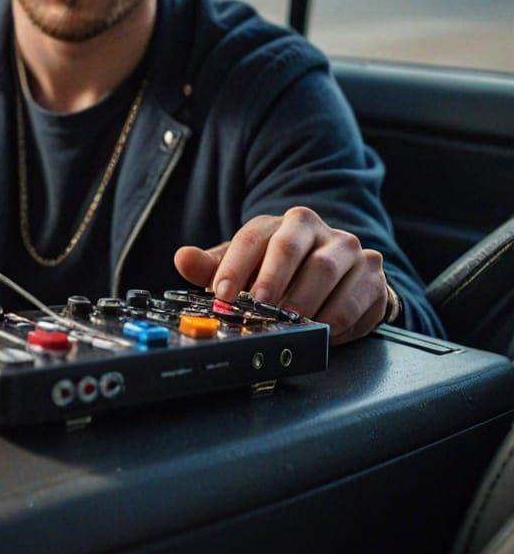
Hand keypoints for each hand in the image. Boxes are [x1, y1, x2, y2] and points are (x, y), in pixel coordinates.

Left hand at [173, 206, 387, 343]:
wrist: (336, 278)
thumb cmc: (280, 273)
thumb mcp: (243, 268)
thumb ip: (211, 266)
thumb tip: (182, 258)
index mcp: (278, 224)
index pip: (253, 238)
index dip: (235, 266)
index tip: (222, 293)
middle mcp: (313, 228)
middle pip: (291, 246)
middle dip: (273, 278)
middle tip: (261, 306)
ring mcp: (345, 247)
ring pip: (326, 268)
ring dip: (305, 300)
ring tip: (291, 323)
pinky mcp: (371, 271)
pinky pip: (356, 294)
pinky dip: (337, 317)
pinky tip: (322, 330)